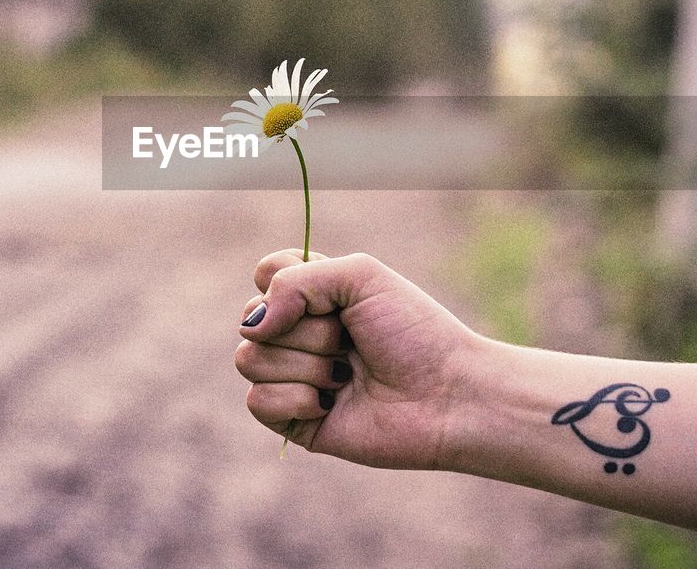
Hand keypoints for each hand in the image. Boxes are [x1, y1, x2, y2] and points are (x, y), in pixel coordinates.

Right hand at [235, 250, 477, 468]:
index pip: (266, 275)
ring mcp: (294, 378)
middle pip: (250, 319)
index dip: (285, 283)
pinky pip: (257, 403)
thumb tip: (251, 327)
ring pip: (250, 361)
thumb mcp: (360, 277)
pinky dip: (297, 399)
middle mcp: (299, 335)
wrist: (446, 395)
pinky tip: (333, 403)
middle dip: (306, 330)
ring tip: (347, 375)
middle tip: (350, 341)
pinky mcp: (294, 421)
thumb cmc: (414, 332)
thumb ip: (295, 280)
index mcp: (316, 297)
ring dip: (305, 365)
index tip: (329, 297)